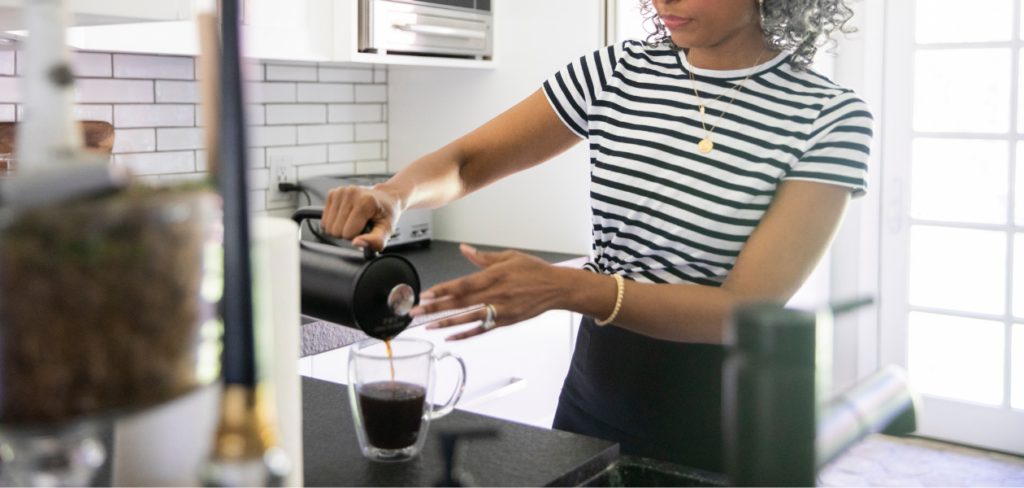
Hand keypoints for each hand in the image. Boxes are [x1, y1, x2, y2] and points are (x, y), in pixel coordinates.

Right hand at [320, 185, 400, 250]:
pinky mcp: (332, 193)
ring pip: (328, 226)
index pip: (348, 233)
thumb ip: (376, 241)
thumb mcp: (387, 230)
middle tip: (360, 225)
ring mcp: (340, 192)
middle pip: (336, 230)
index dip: (357, 236)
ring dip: (340, 227)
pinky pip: (325, 219)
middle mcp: (351, 193)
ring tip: (354, 220)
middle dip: (347, 233)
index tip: (366, 228)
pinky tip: (346, 216)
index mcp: (366, 201)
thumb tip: (356, 243)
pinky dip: (334, 221)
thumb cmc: (386, 214)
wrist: (385, 198)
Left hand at [410, 244, 564, 340]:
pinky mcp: (505, 321)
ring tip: (428, 326)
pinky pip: (482, 330)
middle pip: (460, 303)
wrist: (556, 288)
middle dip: (435, 308)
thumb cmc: (534, 270)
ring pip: (468, 318)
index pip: (462, 285)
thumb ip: (483, 257)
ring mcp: (500, 310)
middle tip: (415, 312)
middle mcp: (495, 294)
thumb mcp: (509, 256)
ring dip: (446, 323)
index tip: (424, 294)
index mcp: (494, 276)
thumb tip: (463, 248)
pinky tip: (450, 338)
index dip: (441, 291)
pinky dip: (466, 335)